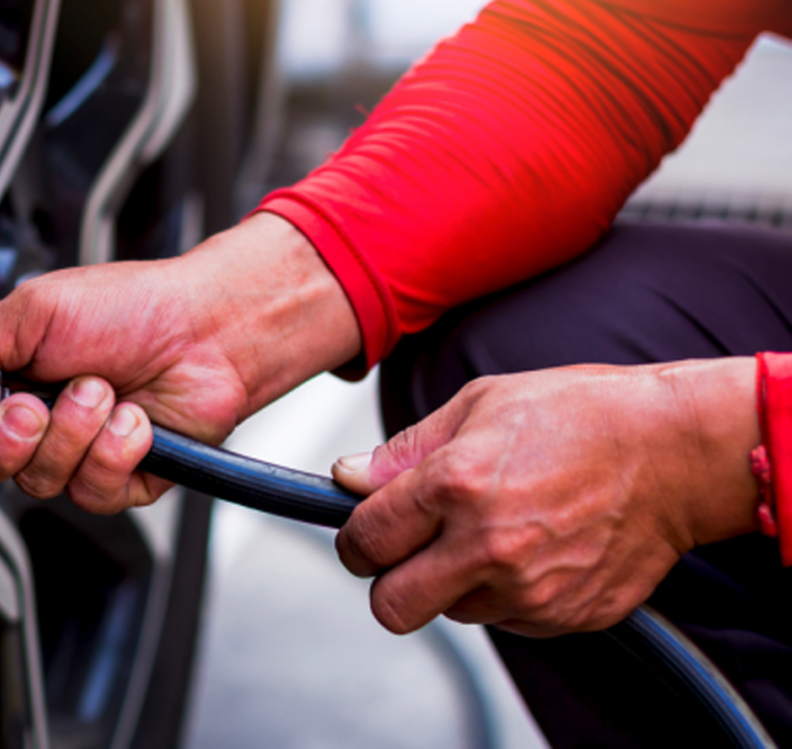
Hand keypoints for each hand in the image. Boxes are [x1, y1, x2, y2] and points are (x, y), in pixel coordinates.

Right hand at [0, 213, 359, 513]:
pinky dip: (115, 447)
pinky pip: (91, 488)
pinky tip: (133, 419)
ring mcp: (71, 451)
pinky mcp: (114, 478)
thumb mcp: (37, 310)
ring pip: (37, 480)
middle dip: (4, 436)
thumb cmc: (133, 306)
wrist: (211, 329)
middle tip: (32, 403)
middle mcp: (28, 419)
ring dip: (74, 431)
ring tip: (103, 390)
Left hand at [332, 358, 760, 636]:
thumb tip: (348, 478)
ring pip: (451, 612)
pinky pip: (505, 620)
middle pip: (392, 607)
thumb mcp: (479, 404)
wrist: (676, 451)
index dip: (355, 539)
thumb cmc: (579, 414)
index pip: (364, 542)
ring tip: (494, 531)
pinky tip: (534, 547)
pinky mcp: (565, 616)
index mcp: (455, 485)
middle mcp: (488, 546)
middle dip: (389, 582)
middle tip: (409, 551)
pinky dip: (505, 593)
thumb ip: (405, 450)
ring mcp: (530, 589)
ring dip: (454, 583)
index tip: (365, 533)